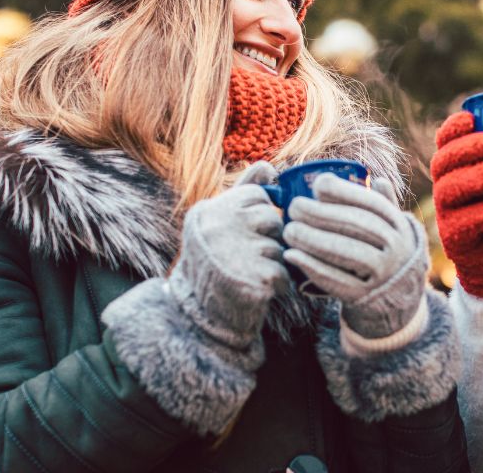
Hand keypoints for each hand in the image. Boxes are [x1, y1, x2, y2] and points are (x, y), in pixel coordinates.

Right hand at [169, 161, 289, 355]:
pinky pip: (284, 272)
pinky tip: (257, 289)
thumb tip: (268, 165)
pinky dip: (277, 284)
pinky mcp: (254, 279)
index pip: (257, 194)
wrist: (198, 317)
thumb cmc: (213, 263)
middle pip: (272, 218)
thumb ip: (243, 191)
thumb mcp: (219, 222)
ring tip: (248, 273)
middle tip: (247, 256)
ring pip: (279, 246)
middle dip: (268, 238)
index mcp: (209, 210)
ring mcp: (235, 253)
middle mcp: (219, 227)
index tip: (244, 232)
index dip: (259, 215)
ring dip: (272, 263)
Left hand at [283, 175, 426, 339]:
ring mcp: (383, 275)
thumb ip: (385, 205)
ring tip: (289, 230)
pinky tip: (292, 255)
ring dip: (313, 239)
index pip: (372, 204)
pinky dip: (312, 266)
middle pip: (356, 226)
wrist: (398, 301)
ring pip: (346, 252)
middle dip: (321, 214)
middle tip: (294, 207)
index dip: (344, 192)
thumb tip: (378, 179)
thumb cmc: (386, 254)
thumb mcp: (393, 230)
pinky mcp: (364, 297)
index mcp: (400, 226)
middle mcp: (397, 249)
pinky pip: (336, 281)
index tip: (318, 186)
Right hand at [428, 110, 482, 297]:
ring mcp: (449, 213)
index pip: (445, 141)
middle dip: (462, 150)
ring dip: (471, 179)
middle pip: (442, 162)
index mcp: (460, 166)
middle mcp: (448, 187)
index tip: (472, 119)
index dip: (453, 128)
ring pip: (448, 190)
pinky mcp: (456, 239)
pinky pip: (464, 223)